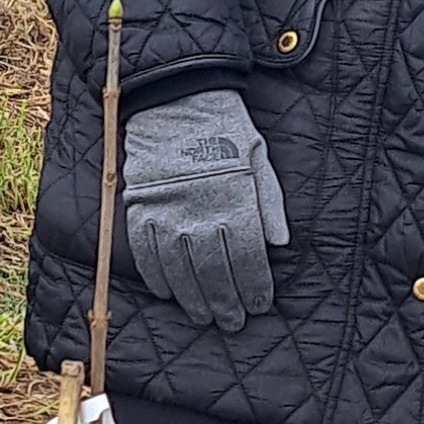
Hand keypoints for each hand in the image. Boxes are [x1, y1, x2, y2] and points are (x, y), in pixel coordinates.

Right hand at [116, 88, 288, 325]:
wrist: (177, 101)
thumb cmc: (225, 130)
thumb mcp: (258, 160)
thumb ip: (270, 204)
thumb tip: (282, 244)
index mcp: (235, 200)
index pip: (248, 258)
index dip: (255, 286)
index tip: (259, 304)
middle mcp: (200, 211)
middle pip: (215, 271)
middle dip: (227, 302)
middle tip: (233, 322)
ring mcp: (168, 212)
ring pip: (181, 270)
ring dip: (194, 298)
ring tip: (205, 316)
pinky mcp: (141, 208)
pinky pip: (147, 253)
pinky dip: (156, 276)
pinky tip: (168, 294)